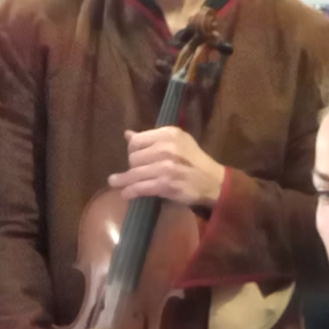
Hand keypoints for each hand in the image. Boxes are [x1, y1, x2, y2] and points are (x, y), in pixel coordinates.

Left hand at [109, 124, 227, 209]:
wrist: (213, 182)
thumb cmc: (195, 161)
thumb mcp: (178, 142)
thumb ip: (153, 138)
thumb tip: (127, 135)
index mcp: (169, 134)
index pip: (137, 140)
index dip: (132, 150)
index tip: (135, 158)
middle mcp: (167, 148)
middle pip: (133, 157)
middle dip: (132, 166)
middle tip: (135, 172)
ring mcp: (166, 167)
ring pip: (134, 173)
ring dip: (123, 180)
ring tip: (115, 182)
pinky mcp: (166, 185)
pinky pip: (140, 187)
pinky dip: (130, 191)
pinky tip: (126, 194)